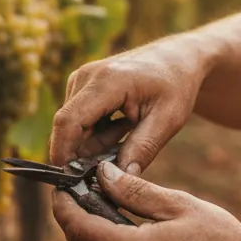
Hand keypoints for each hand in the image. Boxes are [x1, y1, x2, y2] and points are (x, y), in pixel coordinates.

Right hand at [50, 39, 207, 169]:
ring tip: (132, 131)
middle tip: (124, 156)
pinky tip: (125, 125)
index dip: (63, 153)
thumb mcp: (168, 120)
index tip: (71, 182)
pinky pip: (80, 121)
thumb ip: (143, 148)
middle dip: (88, 153)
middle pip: (69, 128)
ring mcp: (80, 79)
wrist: (177, 59)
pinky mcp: (81, 86)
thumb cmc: (176, 85)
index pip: (69, 121)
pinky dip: (99, 133)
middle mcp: (86, 76)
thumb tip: (120, 180)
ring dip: (98, 143)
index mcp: (107, 81)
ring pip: (75, 128)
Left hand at [51, 162, 240, 240]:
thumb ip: (135, 191)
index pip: (78, 229)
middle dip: (74, 225)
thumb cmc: (222, 240)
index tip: (61, 190)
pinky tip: (133, 240)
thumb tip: (102, 175)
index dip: (64, 207)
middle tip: (83, 199)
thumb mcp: (179, 205)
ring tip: (109, 216)